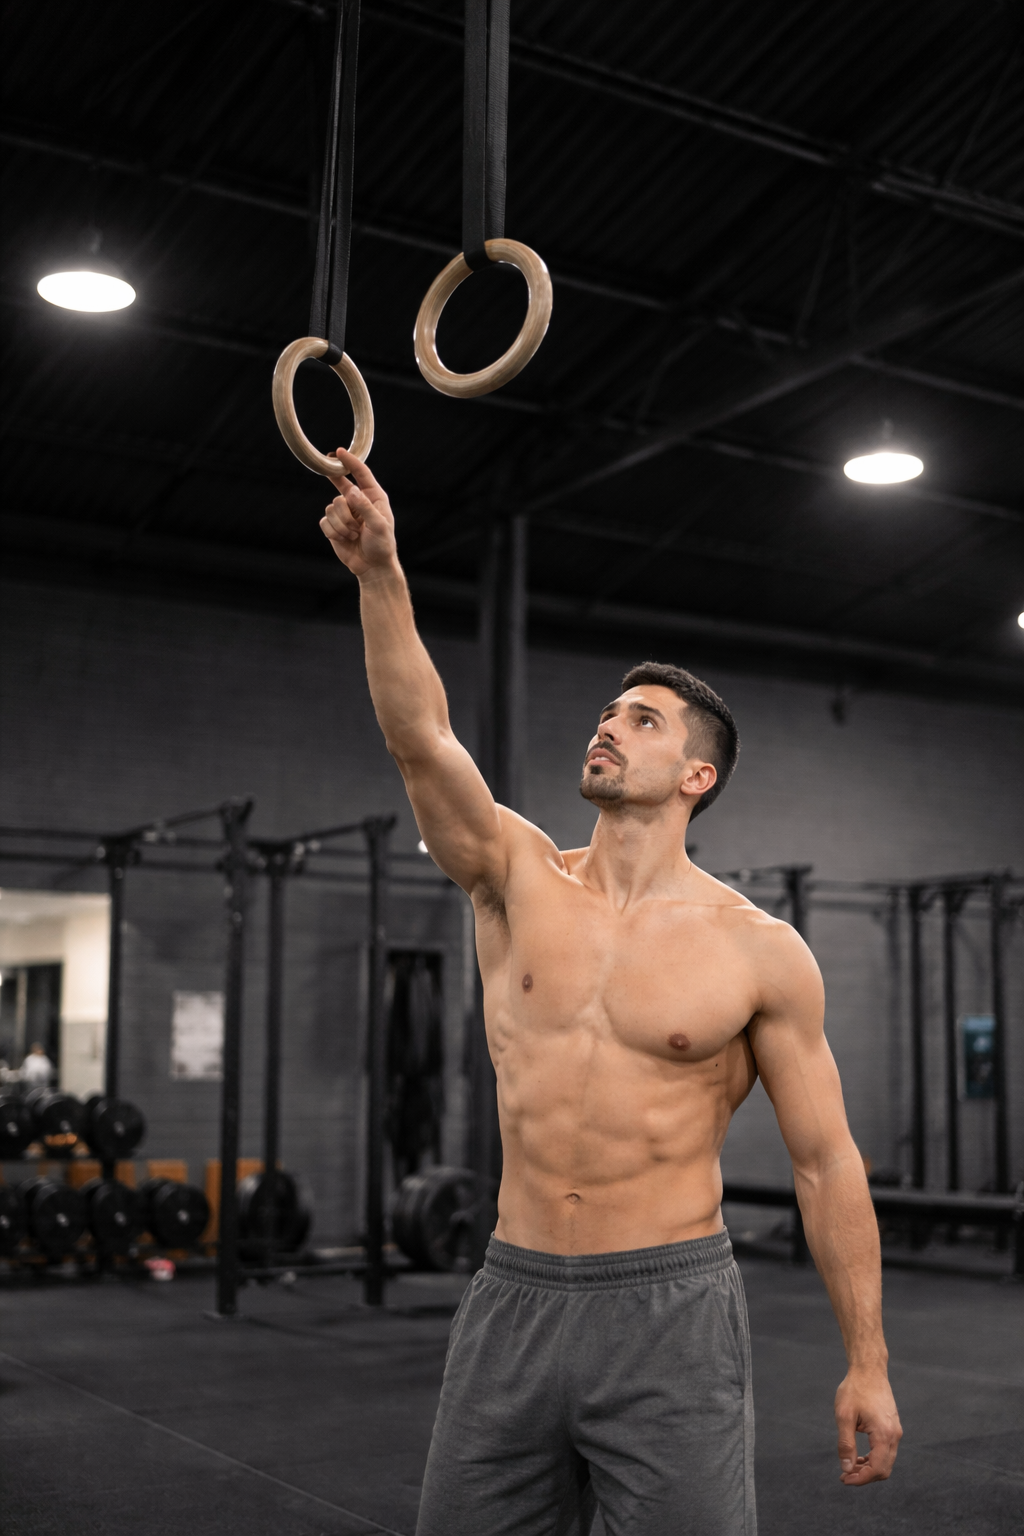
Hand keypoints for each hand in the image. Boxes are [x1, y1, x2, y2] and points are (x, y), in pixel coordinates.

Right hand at [320, 448, 396, 578]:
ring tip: (354, 535)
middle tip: (353, 522)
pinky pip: (324, 521)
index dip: (349, 462)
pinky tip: (345, 539)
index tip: (339, 452)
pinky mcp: (333, 525)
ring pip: (331, 508)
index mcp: (373, 497)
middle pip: (341, 492)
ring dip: (342, 525)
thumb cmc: (381, 545)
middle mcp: (358, 501)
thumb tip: (350, 491)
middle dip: (346, 512)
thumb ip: (365, 507)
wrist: (372, 566)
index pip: (361, 474)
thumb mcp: (378, 525)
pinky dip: (334, 532)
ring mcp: (344, 513)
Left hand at [834, 1367, 901, 1484]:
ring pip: (886, 1461)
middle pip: (884, 1469)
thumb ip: (846, 1444)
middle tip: (845, 1476)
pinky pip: (886, 1451)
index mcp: (884, 1434)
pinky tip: (859, 1456)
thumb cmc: (855, 1389)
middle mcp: (894, 1435)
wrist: (869, 1369)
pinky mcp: (893, 1427)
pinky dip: (874, 1458)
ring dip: (869, 1468)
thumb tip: (847, 1469)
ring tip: (849, 1467)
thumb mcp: (844, 1416)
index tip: (844, 1479)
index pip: (877, 1469)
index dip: (861, 1479)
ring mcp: (895, 1431)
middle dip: (865, 1477)